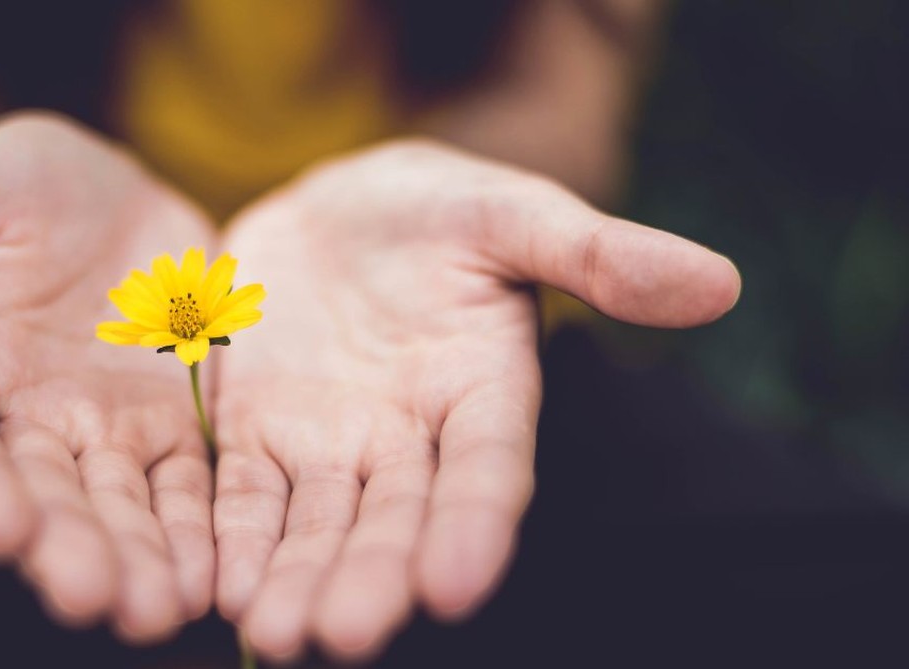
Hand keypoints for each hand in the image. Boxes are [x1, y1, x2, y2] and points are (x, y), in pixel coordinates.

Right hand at [0, 113, 216, 642]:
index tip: (1, 531)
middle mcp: (20, 421)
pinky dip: (197, 531)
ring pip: (117, 506)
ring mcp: (99, 431)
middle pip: (40, 495)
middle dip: (66, 548)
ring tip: (160, 610)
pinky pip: (185, 486)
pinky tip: (216, 577)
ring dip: (138, 560)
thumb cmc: (6, 186)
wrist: (99, 194)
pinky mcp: (168, 427)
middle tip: (95, 599)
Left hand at [212, 139, 740, 661]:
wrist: (335, 210)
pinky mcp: (256, 434)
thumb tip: (718, 282)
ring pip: (316, 524)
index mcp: (483, 392)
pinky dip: (232, 538)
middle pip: (394, 519)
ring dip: (296, 578)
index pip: (487, 470)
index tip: (455, 585)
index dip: (474, 525)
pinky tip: (217, 586)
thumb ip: (597, 252)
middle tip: (343, 635)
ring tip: (274, 632)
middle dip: (371, 577)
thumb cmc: (438, 210)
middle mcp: (409, 439)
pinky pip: (242, 495)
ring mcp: (329, 444)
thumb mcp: (511, 213)